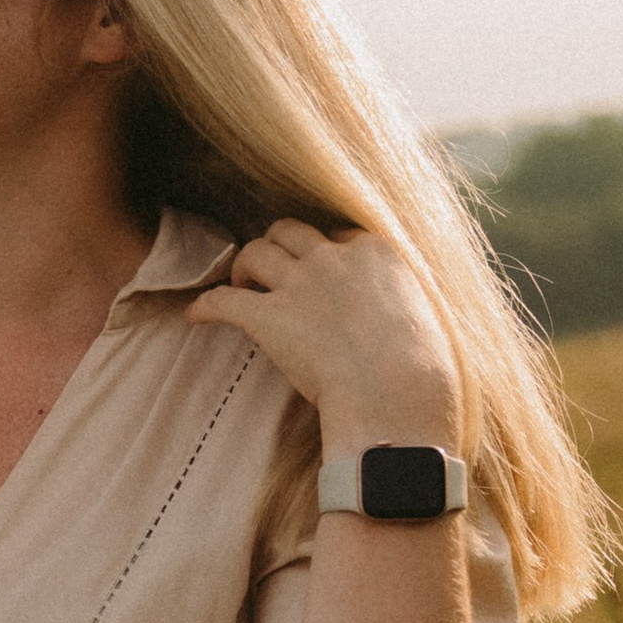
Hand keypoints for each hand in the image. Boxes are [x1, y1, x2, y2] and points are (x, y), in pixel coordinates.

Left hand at [186, 221, 461, 449]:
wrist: (398, 393)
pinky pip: (225, 300)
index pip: (339, 234)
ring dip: (244, 266)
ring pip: (256, 252)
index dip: (324, 250)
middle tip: (271, 270)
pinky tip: (197, 315)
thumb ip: (404, 307)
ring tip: (241, 285)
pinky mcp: (269, 317)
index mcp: (376, 252)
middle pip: (290, 229)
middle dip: (277, 244)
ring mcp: (299, 285)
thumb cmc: (423, 370)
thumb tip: (401, 327)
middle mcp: (334, 258)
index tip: (321, 269)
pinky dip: (207, 305)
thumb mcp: (426, 319)